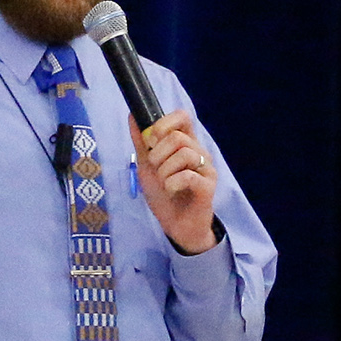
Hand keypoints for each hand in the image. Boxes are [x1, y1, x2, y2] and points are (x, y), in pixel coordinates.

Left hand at [136, 109, 219, 253]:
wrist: (176, 226)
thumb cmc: (164, 194)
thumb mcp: (146, 166)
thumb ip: (140, 142)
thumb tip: (132, 115)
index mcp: (186, 143)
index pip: (182, 116)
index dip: (164, 124)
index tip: (151, 141)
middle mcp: (199, 152)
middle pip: (178, 137)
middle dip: (158, 154)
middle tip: (156, 170)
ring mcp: (206, 168)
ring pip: (184, 154)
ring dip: (165, 171)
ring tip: (164, 183)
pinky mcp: (208, 186)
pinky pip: (188, 175)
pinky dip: (172, 183)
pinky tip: (171, 190)